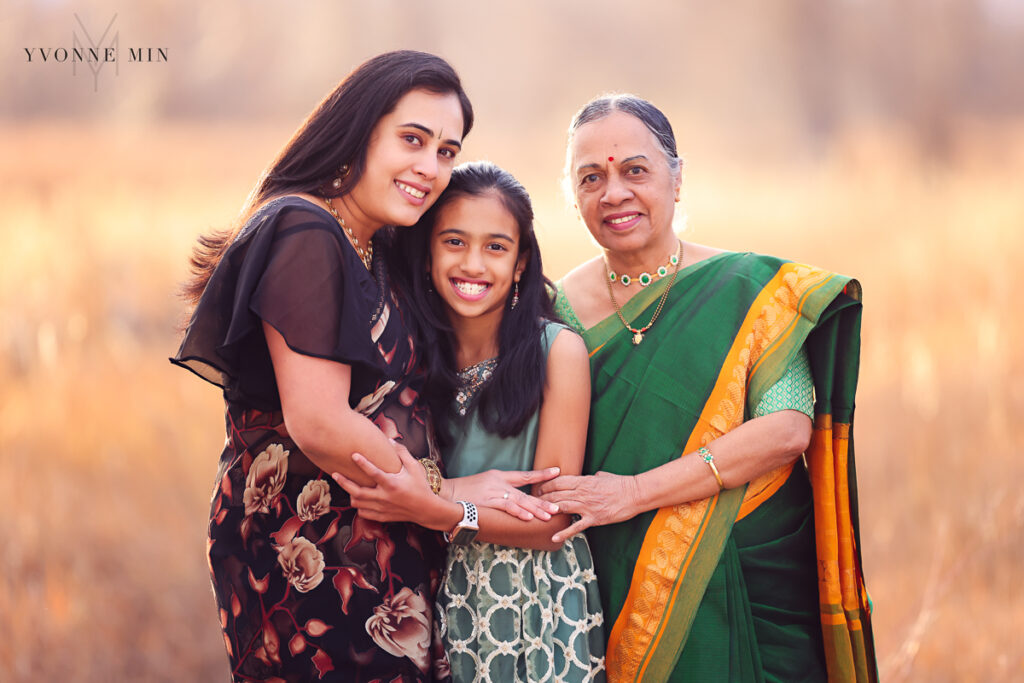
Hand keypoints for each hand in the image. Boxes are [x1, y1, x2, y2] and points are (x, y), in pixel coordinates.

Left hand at [331, 444, 450, 525]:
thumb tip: (389, 440)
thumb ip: (402, 453)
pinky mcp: (382, 516)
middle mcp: (385, 497)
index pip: (373, 473)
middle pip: (358, 491)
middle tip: (335, 474)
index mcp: (392, 484)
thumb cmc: (420, 486)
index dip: (362, 463)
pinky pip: (363, 513)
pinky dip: (359, 506)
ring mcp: (382, 508)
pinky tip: (359, 499)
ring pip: (358, 503)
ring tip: (347, 485)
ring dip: (350, 494)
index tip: (353, 454)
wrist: (426, 510)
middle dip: (344, 482)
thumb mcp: (414, 467)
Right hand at [449, 468, 560, 521]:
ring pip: (520, 501)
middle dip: (543, 500)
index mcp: (499, 476)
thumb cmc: (464, 491)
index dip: (541, 474)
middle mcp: (499, 483)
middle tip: (559, 505)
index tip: (557, 471)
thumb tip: (514, 500)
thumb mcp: (484, 485)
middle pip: (526, 492)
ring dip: (535, 509)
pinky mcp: (487, 502)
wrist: (446, 493)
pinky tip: (529, 517)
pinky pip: (506, 507)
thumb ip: (498, 491)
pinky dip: (518, 512)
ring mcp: (494, 492)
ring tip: (549, 515)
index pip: (525, 475)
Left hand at [537, 472, 642, 543]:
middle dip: (542, 498)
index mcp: (584, 481)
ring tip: (538, 516)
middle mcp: (583, 493)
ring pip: (562, 508)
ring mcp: (588, 507)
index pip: (559, 482)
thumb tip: (589, 476)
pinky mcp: (594, 519)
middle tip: (532, 503)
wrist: (635, 494)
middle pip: (557, 495)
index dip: (546, 485)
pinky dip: (564, 533)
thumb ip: (591, 477)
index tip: (538, 488)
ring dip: (548, 512)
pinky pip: (576, 527)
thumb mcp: (602, 476)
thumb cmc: (621, 483)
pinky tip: (554, 538)